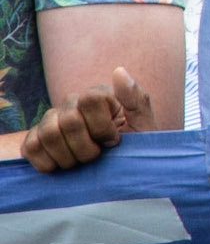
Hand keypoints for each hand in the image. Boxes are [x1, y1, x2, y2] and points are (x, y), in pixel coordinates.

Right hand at [23, 67, 158, 172]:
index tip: (114, 140)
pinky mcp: (35, 139)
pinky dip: (47, 163)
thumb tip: (119, 71)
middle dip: (86, 148)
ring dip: (68, 157)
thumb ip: (135, 99)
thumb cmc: (133, 147)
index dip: (102, 127)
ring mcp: (51, 121)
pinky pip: (31, 147)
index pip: (90, 100)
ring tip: (81, 162)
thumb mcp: (143, 125)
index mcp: (98, 95)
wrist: (117, 171)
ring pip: (49, 134)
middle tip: (97, 156)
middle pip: (69, 121)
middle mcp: (71, 103)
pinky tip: (62, 166)